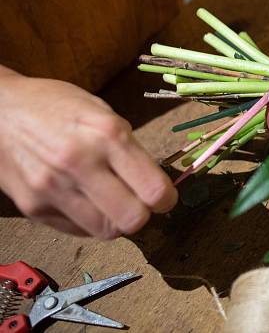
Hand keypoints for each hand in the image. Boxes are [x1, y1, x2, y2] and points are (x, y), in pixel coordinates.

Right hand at [0, 71, 177, 238]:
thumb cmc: (56, 106)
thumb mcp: (102, 113)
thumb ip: (129, 148)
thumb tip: (156, 183)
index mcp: (107, 135)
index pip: (154, 190)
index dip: (167, 199)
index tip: (165, 196)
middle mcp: (80, 164)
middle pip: (133, 220)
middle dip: (144, 215)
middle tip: (141, 203)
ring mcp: (53, 189)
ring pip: (105, 231)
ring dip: (116, 222)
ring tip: (113, 202)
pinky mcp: (33, 207)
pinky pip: (77, 230)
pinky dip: (89, 221)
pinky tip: (86, 201)